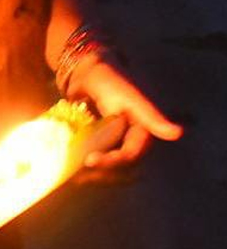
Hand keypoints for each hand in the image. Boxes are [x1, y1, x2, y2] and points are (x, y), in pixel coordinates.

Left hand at [67, 57, 182, 181]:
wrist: (88, 73)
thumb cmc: (110, 79)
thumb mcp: (130, 95)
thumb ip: (151, 115)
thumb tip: (177, 133)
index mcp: (142, 133)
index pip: (129, 155)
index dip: (112, 161)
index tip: (89, 161)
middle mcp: (132, 142)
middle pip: (120, 169)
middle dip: (100, 174)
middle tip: (77, 174)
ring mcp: (116, 146)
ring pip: (109, 171)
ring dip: (92, 176)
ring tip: (71, 175)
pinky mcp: (102, 146)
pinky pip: (97, 164)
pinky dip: (85, 169)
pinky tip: (69, 171)